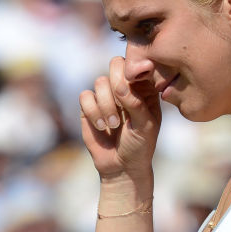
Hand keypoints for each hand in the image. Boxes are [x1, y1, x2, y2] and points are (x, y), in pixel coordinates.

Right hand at [79, 56, 161, 186]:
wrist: (122, 167)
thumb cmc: (140, 145)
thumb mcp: (145, 125)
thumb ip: (135, 103)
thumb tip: (119, 85)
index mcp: (144, 87)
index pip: (136, 64)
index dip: (132, 72)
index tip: (133, 91)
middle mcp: (124, 87)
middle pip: (115, 65)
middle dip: (117, 85)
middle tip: (122, 104)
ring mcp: (106, 96)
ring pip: (100, 82)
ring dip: (106, 105)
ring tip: (113, 125)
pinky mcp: (89, 107)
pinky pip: (85, 96)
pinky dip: (93, 112)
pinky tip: (102, 127)